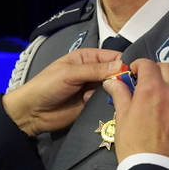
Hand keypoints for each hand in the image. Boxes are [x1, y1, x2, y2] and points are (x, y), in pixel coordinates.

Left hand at [2, 48, 121, 136]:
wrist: (32, 112)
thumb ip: (94, 70)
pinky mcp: (92, 105)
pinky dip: (110, 104)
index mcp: (87, 58)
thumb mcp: (70, 73)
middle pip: (116, 73)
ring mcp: (93, 90)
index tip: (136, 71)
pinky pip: (106, 103)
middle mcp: (93, 72)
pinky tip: (113, 107)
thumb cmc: (47, 86)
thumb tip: (121, 66)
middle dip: (123, 79)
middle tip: (133, 87)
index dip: (124, 62)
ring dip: (117, 93)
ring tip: (122, 98)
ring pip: (114, 89)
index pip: (112, 57)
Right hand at [106, 58, 168, 165]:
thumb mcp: (121, 116)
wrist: (154, 167)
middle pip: (168, 68)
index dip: (138, 65)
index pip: (147, 64)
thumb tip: (112, 81)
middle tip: (148, 81)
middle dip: (156, 70)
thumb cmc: (133, 142)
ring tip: (163, 93)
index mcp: (151, 87)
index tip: (134, 73)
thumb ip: (120, 93)